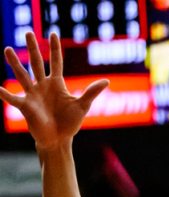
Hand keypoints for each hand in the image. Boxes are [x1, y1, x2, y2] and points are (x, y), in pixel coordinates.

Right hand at [1, 32, 107, 148]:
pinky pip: (13, 98)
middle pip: (37, 63)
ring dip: (15, 63)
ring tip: (7, 49)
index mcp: (56, 83)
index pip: (56, 62)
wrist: (59, 140)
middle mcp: (43, 85)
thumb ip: (91, 92)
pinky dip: (4, 94)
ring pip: (22, 75)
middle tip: (28, 32)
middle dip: (33, 48)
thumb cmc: (70, 124)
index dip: (55, 48)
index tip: (53, 33)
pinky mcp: (26, 106)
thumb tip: (106, 81)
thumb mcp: (82, 106)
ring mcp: (33, 95)